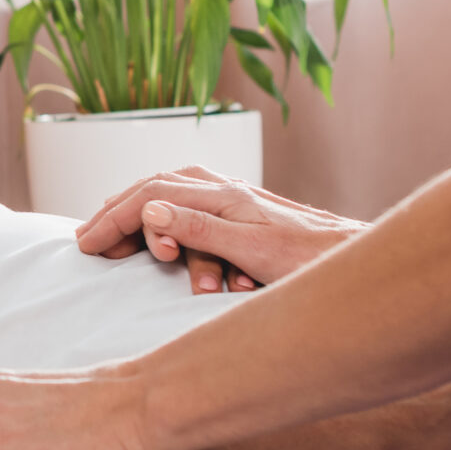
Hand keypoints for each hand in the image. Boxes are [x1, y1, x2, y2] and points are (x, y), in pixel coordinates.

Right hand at [75, 167, 365, 292]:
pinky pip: (197, 211)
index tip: (86, 244)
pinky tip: (165, 236)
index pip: (150, 195)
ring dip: (145, 219)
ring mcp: (239, 201)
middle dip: (118, 213)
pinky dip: (170, 223)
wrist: (364, 261)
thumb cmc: (315, 261)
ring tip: (118, 243)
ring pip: (175, 196)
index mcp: (223, 195)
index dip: (113, 218)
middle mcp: (228, 190)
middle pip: (156, 188)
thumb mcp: (253, 251)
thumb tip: (148, 209)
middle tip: (88, 240)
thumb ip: (199, 230)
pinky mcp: (249, 216)